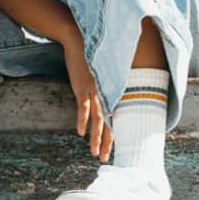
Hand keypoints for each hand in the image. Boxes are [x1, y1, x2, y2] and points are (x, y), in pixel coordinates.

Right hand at [62, 41, 112, 160]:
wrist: (81, 40)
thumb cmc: (91, 57)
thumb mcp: (103, 74)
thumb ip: (105, 88)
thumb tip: (106, 101)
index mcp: (113, 92)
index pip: (117, 119)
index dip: (115, 136)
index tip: (113, 149)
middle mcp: (107, 93)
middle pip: (110, 124)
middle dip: (107, 143)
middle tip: (104, 159)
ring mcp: (95, 91)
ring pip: (98, 120)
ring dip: (96, 138)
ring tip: (95, 153)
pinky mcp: (83, 86)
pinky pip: (84, 107)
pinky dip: (83, 120)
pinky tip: (81, 133)